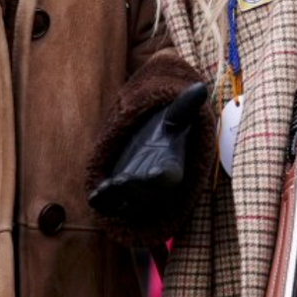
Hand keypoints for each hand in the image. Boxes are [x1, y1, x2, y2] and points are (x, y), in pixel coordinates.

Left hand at [89, 82, 208, 216]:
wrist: (150, 148)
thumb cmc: (165, 135)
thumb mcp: (173, 119)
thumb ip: (184, 106)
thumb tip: (200, 87)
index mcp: (172, 171)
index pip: (167, 181)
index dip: (157, 180)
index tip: (151, 173)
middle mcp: (156, 190)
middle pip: (145, 198)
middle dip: (132, 192)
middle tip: (119, 180)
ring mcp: (137, 198)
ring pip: (127, 207)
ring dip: (116, 200)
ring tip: (106, 187)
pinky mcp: (120, 200)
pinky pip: (110, 209)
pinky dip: (103, 205)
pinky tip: (96, 193)